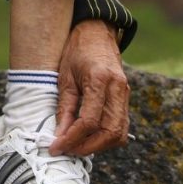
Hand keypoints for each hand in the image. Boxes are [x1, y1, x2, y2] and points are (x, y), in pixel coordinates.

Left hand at [50, 19, 129, 155]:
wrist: (96, 32)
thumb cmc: (77, 50)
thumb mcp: (64, 76)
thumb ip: (65, 107)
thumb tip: (60, 135)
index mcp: (99, 79)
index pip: (89, 121)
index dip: (72, 138)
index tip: (56, 147)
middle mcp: (117, 88)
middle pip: (109, 132)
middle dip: (87, 147)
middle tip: (67, 151)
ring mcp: (125, 93)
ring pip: (119, 133)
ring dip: (98, 145)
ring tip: (76, 146)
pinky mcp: (126, 97)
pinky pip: (121, 126)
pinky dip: (106, 137)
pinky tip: (89, 137)